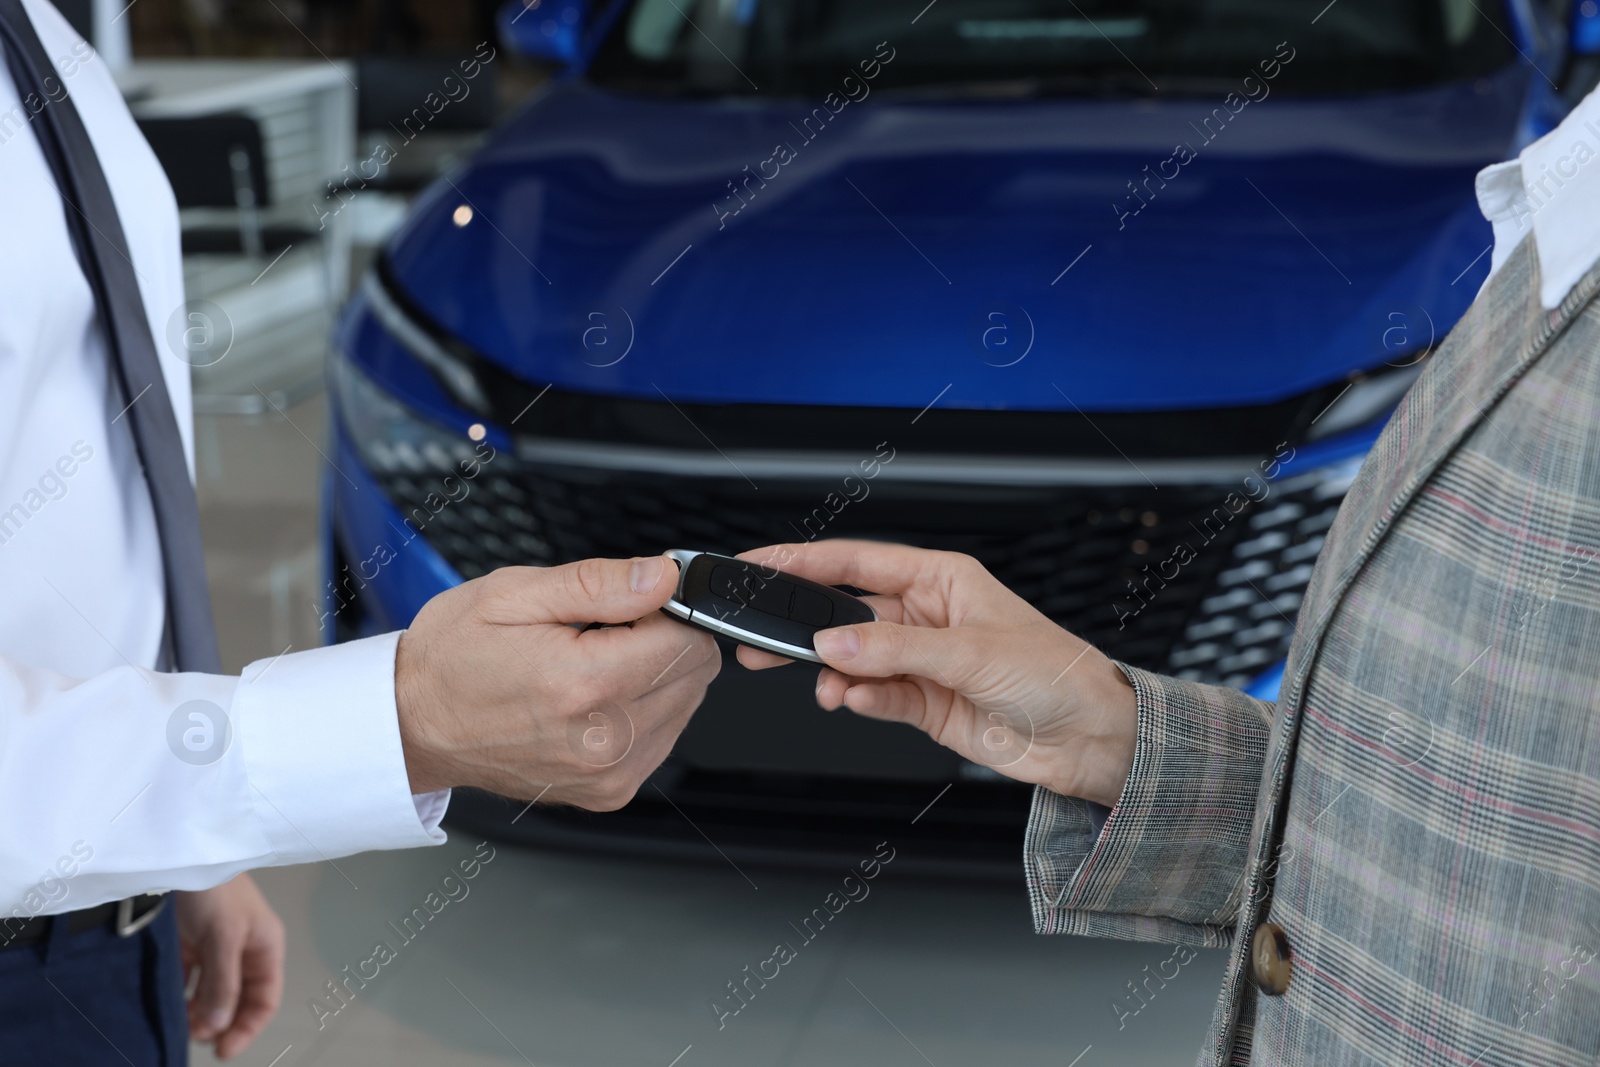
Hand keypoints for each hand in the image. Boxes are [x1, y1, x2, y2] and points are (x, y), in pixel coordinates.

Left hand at [176, 874, 284, 1059]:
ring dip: (197, 1011)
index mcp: (265, 948)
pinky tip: (171, 1003)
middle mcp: (244, 951)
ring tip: (179, 1022)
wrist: (183, 853)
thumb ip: (222, 984)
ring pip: (211, 992)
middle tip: (193, 1036)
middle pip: (237, 999)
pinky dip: (182, 994)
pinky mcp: (191, 943)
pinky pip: (189, 979)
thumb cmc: (215, 889)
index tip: (223, 1050)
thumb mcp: (223, 938)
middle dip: (219, 1022)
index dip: (248, 1027)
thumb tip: (218, 1026)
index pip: (264, 999)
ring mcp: (217, 948)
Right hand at [396, 555, 719, 807]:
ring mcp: (609, 774)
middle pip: (696, 673)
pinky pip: (664, 738)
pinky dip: (642, 712)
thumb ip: (600, 583)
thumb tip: (663, 578)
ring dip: (654, 678)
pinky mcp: (609, 793)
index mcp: (584, 684)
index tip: (630, 604)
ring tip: (590, 667)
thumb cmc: (453, 659)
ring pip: (686, 704)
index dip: (665, 609)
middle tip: (602, 634)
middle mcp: (605, 740)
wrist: (413, 725)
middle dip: (662, 641)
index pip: (688, 638)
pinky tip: (593, 701)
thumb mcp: (514, 594)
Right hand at [735, 541, 1136, 807]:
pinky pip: (874, 697)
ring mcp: (923, 662)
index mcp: (940, 579)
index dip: (804, 561)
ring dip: (834, 675)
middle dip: (804, 629)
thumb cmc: (1058, 675)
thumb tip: (834, 646)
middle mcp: (927, 616)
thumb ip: (895, 650)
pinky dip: (857, 701)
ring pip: (854, 661)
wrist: (1091, 740)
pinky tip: (853, 702)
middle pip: (846, 614)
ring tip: (827, 689)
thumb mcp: (972, 652)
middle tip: (759, 643)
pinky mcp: (925, 704)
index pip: (856, 562)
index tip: (761, 566)